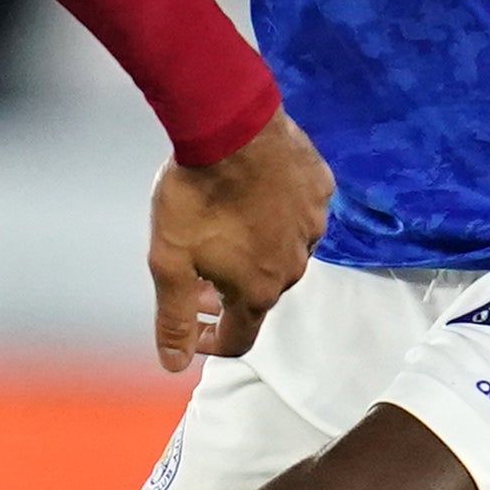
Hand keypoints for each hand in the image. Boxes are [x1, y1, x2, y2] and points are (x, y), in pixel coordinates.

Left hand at [144, 110, 331, 372]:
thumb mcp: (169, 262)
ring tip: (224, 222)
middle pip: (259, 292)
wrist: (229, 125)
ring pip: (282, 250)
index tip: (191, 326)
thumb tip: (173, 364)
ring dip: (254, 248)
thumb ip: (174, 318)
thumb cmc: (196, 195)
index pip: (240, 338)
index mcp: (259, 290)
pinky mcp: (319, 189)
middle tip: (197, 267)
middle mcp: (294, 266)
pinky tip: (253, 192)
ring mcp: (313, 225)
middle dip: (227, 289)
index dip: (211, 340)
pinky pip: (300, 211)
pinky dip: (277, 211)